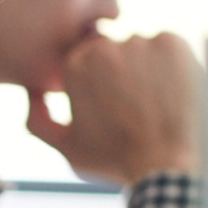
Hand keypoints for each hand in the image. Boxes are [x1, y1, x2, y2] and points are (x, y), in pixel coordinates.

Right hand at [26, 32, 202, 185]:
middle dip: (120, 72)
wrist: (165, 165)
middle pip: (112, 49)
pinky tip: (172, 91)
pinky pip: (168, 45)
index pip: (86, 60)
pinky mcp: (173, 43)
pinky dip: (171, 64)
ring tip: (156, 101)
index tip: (114, 107)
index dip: (100, 84)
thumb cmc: (114, 160)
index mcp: (73, 65)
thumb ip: (38, 120)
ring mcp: (139, 42)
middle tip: (136, 106)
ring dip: (146, 66)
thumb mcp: (66, 147)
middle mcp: (103, 46)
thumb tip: (34, 93)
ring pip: (140, 47)